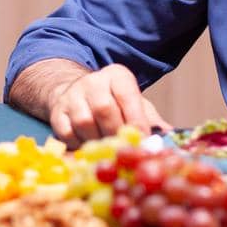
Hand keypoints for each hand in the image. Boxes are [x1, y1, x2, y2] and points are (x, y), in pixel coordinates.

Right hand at [48, 64, 164, 146]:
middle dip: (116, 133)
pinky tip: (89, 148)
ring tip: (107, 150)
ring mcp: (72, 96)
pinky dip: (79, 145)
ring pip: (84, 122)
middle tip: (124, 149)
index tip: (143, 140)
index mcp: (117, 76)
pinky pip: (67, 133)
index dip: (136, 120)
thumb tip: (169, 136)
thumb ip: (152, 121)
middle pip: (104, 108)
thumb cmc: (115, 105)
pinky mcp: (57, 113)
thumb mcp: (136, 106)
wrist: (78, 96)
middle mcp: (93, 81)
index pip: (127, 96)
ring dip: (98, 141)